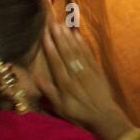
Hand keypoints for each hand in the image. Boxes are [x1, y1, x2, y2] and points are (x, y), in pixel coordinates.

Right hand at [35, 22, 126, 137]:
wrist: (104, 116)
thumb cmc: (79, 113)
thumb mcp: (60, 107)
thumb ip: (48, 92)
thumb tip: (36, 77)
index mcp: (65, 83)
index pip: (55, 61)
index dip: (49, 47)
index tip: (44, 34)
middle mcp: (76, 74)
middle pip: (66, 52)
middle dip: (59, 37)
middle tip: (52, 23)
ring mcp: (88, 71)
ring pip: (77, 51)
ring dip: (69, 37)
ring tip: (62, 25)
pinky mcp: (97, 70)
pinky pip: (89, 54)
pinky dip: (83, 44)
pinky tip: (77, 35)